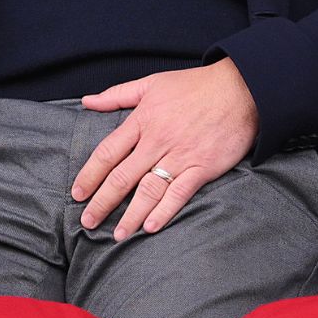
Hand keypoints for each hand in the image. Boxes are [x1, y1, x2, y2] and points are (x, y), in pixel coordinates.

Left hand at [71, 59, 258, 240]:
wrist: (240, 88)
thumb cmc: (195, 85)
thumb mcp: (152, 83)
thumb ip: (117, 94)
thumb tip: (87, 101)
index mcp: (142, 120)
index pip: (108, 152)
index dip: (90, 175)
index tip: (77, 194)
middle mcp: (157, 141)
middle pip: (123, 176)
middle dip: (102, 202)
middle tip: (87, 221)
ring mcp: (181, 156)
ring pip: (148, 190)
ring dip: (130, 215)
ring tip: (118, 234)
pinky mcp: (203, 167)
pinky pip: (179, 193)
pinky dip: (164, 211)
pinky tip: (150, 226)